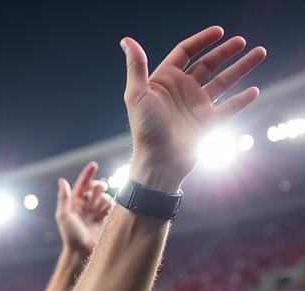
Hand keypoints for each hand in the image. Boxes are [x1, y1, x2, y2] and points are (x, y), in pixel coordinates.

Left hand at [56, 162, 112, 254]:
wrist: (82, 251)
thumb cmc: (70, 235)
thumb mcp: (63, 216)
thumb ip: (64, 198)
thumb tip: (62, 180)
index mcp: (75, 203)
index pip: (83, 184)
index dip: (88, 174)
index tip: (94, 165)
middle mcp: (86, 205)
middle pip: (97, 188)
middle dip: (99, 187)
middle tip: (98, 192)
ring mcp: (96, 211)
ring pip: (106, 196)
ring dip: (104, 200)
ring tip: (98, 211)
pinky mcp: (105, 218)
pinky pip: (112, 206)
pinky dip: (109, 206)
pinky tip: (105, 213)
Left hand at [123, 27, 265, 189]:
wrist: (158, 163)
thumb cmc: (145, 130)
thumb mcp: (137, 95)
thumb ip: (136, 66)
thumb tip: (127, 40)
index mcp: (165, 81)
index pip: (185, 53)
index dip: (201, 40)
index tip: (219, 31)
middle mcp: (182, 91)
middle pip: (208, 64)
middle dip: (225, 51)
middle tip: (241, 42)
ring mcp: (196, 106)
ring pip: (224, 81)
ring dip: (241, 67)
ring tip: (260, 52)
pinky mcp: (208, 122)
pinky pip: (229, 107)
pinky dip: (242, 99)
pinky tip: (254, 90)